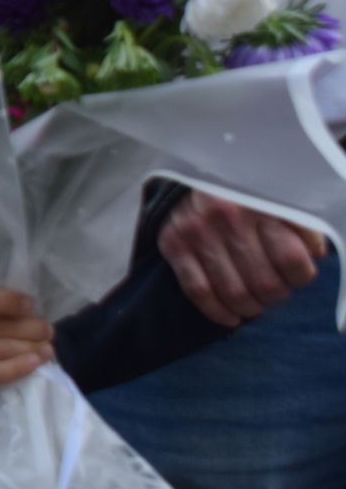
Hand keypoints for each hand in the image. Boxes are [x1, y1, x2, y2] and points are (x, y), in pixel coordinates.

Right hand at [158, 190, 325, 326]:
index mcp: (260, 204)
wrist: (190, 171)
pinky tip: (230, 317)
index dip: (301, 279)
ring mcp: (197, 232)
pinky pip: (198, 291)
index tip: (296, 277)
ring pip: (233, 293)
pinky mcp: (172, 243)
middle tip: (273, 292)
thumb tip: (316, 256)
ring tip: (254, 304)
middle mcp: (228, 218)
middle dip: (274, 297)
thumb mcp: (278, 197)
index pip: (292, 261)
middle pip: (264, 284)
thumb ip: (302, 225)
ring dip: (250, 308)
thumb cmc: (244, 192)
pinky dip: (217, 312)